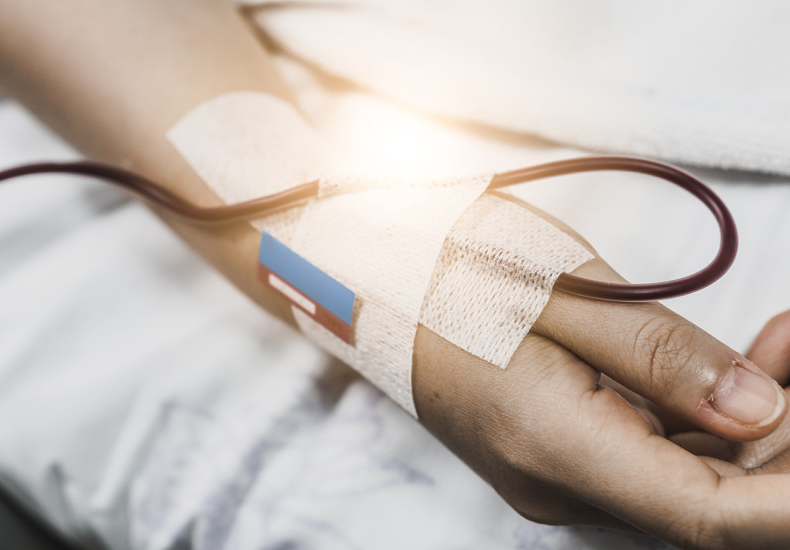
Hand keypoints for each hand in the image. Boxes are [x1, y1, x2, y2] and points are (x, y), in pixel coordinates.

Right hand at [413, 209, 789, 548]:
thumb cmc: (452, 269)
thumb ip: (665, 356)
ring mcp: (554, 473)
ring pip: (684, 475)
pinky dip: (700, 415)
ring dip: (748, 420)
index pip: (709, 516)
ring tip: (779, 337)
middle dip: (785, 438)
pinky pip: (649, 452)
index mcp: (554, 445)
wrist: (375, 280)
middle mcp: (556, 482)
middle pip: (707, 499)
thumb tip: (761, 410)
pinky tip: (727, 360)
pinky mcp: (557, 451)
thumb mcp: (565, 290)